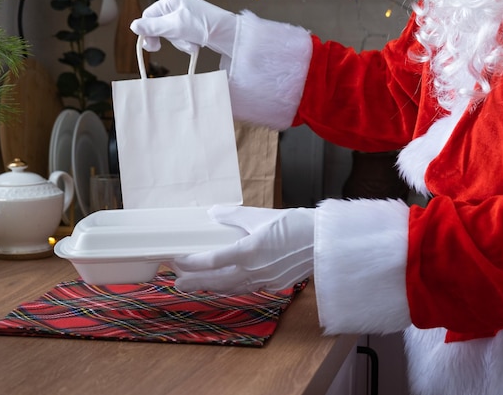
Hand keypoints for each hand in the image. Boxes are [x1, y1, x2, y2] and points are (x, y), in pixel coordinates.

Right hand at [130, 0, 235, 56]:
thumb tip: (133, 26)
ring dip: (181, 43)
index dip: (148, 32)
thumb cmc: (205, 26)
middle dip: (170, 38)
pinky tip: (196, 44)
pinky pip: (182, 37)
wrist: (227, 34)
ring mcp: (186, 16)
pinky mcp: (193, 26)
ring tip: (193, 43)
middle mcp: (178, 5)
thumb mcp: (175, 27)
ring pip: (172, 34)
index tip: (152, 46)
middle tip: (179, 43)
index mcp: (172, 0)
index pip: (149, 16)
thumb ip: (153, 27)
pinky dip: (188, 43)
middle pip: (160, 26)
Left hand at [173, 205, 314, 293]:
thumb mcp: (262, 215)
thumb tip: (213, 213)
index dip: (193, 262)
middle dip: (194, 281)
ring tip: (193, 286)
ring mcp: (265, 280)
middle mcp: (255, 270)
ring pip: (230, 288)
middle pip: (217, 280)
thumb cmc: (297, 225)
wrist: (326, 242)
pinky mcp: (274, 284)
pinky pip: (246, 289)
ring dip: (209, 287)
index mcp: (250, 251)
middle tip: (176, 282)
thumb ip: (234, 216)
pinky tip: (223, 285)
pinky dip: (230, 288)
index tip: (178, 259)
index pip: (213, 260)